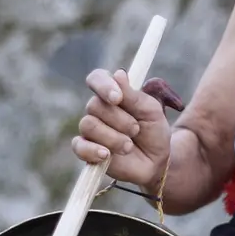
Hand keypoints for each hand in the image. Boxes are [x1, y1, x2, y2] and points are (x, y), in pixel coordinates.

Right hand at [73, 68, 172, 188]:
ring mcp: (91, 129)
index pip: (97, 78)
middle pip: (95, 105)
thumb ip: (133, 95)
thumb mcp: (151, 111)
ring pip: (89, 125)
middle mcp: (98, 109)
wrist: (155, 161)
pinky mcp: (86, 150)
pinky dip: (92, 150)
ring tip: (128, 146)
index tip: (118, 98)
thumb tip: (118, 74)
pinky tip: (106, 155)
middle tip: (136, 130)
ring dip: (113, 138)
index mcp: (112, 93)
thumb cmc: (153, 131)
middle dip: (120, 120)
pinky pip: (79, 146)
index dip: (103, 85)